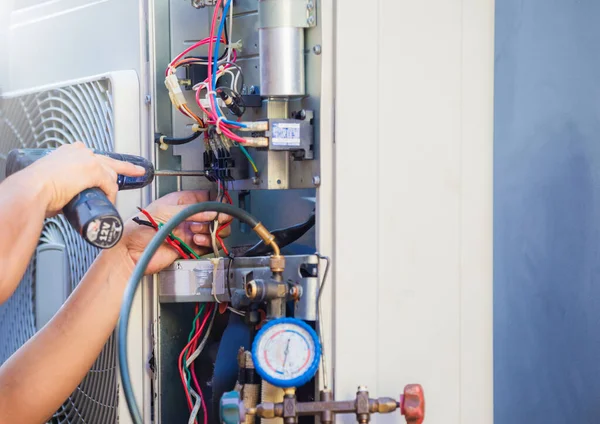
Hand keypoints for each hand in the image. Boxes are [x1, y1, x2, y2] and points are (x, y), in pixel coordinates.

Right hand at [25, 142, 145, 216]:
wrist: (32, 190)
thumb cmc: (35, 190)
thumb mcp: (51, 182)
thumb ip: (62, 186)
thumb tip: (66, 199)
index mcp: (67, 152)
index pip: (91, 157)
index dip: (102, 166)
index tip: (106, 171)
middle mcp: (79, 152)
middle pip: (109, 160)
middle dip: (125, 167)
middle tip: (137, 171)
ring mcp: (88, 159)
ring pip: (111, 173)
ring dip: (114, 188)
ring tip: (115, 199)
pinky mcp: (94, 170)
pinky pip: (110, 185)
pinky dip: (110, 195)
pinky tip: (108, 202)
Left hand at [121, 190, 232, 274]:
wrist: (131, 252)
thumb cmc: (139, 227)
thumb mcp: (167, 211)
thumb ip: (192, 211)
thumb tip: (212, 211)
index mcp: (182, 202)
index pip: (207, 197)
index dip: (217, 201)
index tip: (222, 205)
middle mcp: (187, 216)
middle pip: (215, 215)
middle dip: (216, 218)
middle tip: (215, 220)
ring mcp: (189, 232)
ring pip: (214, 231)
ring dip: (211, 231)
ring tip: (197, 232)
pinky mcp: (190, 247)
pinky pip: (208, 245)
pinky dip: (207, 243)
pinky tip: (197, 240)